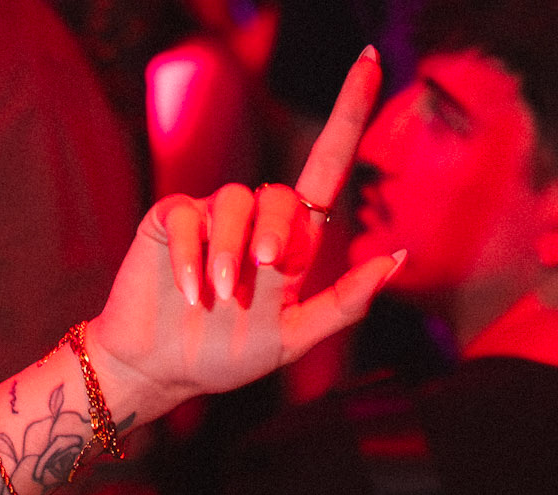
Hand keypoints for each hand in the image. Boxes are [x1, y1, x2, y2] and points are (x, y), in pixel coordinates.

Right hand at [86, 49, 399, 424]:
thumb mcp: (291, 340)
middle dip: (274, 232)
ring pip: (235, 202)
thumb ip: (343, 305)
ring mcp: (211, 218)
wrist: (159, 372)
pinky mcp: (170, 220)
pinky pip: (187, 216)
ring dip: (230, 252)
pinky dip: (191, 256)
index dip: (348, 114)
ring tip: (218, 297)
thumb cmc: (224, 358)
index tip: (371, 60)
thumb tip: (398, 258)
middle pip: (280, 196)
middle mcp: (255, 223)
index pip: (326, 167)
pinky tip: (189, 292)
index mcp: (291, 246)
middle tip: (259, 272)